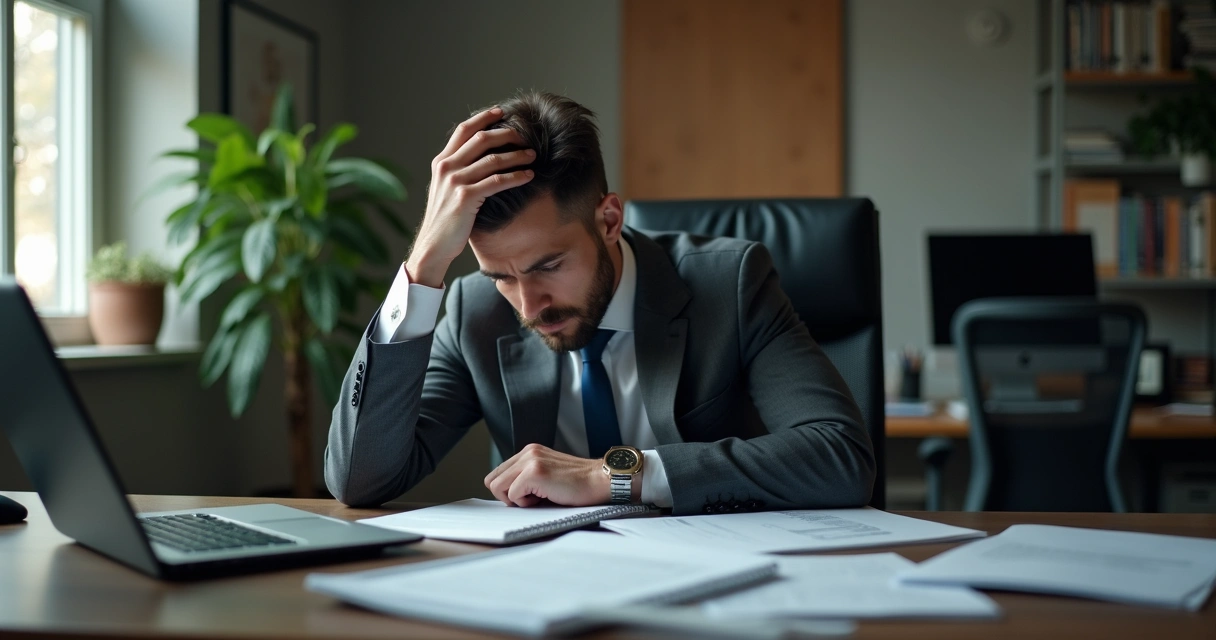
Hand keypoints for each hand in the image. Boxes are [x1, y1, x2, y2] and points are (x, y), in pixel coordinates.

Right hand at [406, 107, 535, 286]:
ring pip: (492, 160)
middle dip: (507, 135)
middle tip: (525, 136)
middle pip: (481, 139)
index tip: (502, 112)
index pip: (464, 130)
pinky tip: (528, 176)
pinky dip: (516, 176)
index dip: (483, 118)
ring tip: (533, 155)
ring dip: (516, 155)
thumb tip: (482, 157)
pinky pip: (497, 181)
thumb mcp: (446, 188)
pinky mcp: (466, 197)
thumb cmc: (445, 219)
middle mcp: (446, 167)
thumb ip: (458, 170)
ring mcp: (455, 181)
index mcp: (441, 162)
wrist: (433, 245)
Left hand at [484, 444, 609, 506]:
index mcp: (529, 452)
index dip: (508, 490)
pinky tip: (546, 497)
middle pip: (492, 480)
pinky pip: (512, 495)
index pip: (498, 473)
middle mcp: (527, 452)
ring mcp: (530, 460)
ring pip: (497, 487)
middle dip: (507, 495)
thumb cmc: (579, 485)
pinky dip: (526, 503)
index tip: (528, 496)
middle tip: (532, 499)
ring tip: (540, 497)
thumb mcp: (548, 475)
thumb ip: (526, 479)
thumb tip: (506, 495)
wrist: (601, 481)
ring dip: (516, 498)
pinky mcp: (534, 472)